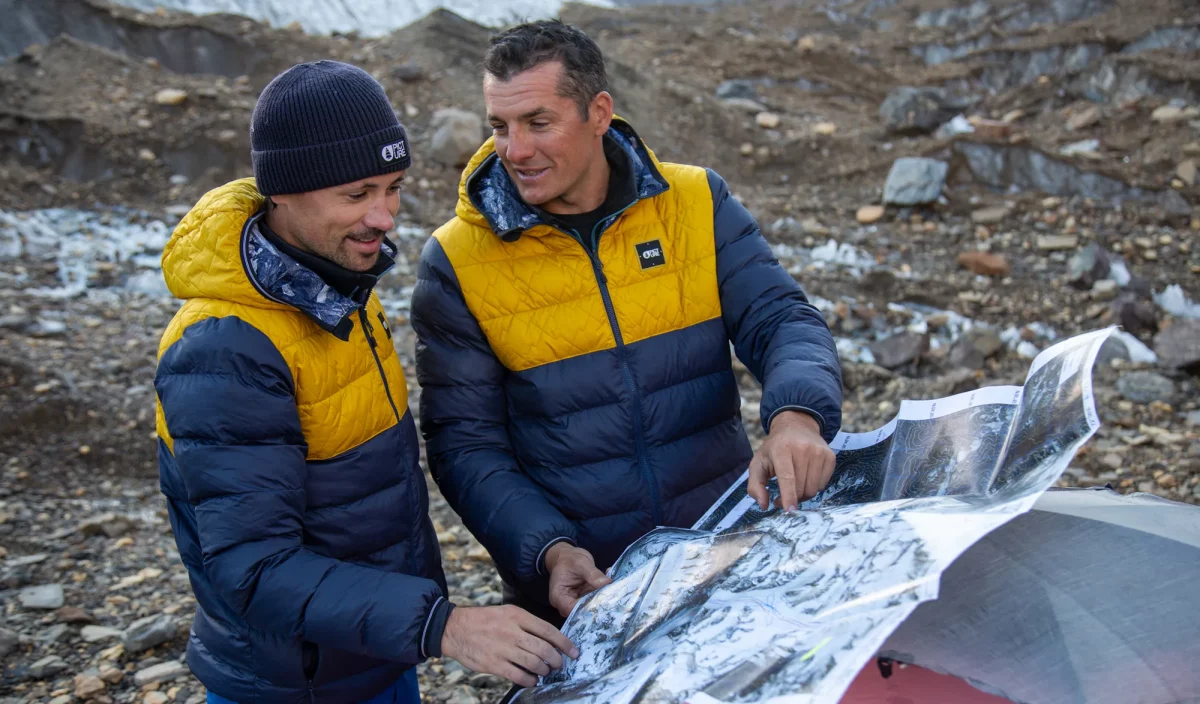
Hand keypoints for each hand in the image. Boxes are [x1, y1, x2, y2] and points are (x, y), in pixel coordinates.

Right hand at [440, 605, 578, 687]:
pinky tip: (532, 679)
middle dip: (557, 660)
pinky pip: (519, 675)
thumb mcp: (507, 612)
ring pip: (534, 663)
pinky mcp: (494, 664)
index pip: (549, 631)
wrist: (455, 628)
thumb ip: (527, 624)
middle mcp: (512, 632)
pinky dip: (530, 680)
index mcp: (517, 616)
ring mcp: (503, 649)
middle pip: (544, 649)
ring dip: (545, 671)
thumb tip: (549, 639)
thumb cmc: (484, 620)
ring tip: (546, 672)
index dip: (564, 643)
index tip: (574, 652)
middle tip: (559, 665)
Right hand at [545, 543, 611, 617]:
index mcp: (558, 597)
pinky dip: (603, 594)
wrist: (567, 557)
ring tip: (615, 591)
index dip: (589, 608)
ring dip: (603, 600)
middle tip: (614, 597)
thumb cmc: (569, 559)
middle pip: (583, 612)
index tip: (605, 602)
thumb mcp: (581, 563)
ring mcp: (576, 603)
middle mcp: (565, 604)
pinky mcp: (584, 601)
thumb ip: (592, 574)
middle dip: (599, 605)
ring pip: (591, 607)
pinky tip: (612, 585)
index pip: (573, 610)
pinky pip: (595, 601)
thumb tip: (606, 583)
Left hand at [748, 411, 834, 511]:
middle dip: (791, 498)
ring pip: (813, 489)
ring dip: (802, 494)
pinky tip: (805, 477)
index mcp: (781, 449)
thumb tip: (764, 505)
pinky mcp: (830, 456)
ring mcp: (819, 452)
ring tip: (794, 485)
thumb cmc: (774, 449)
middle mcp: (803, 449)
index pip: (787, 477)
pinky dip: (813, 487)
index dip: (788, 496)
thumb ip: (755, 485)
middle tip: (782, 495)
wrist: (796, 426)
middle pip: (801, 488)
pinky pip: (823, 484)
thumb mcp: (758, 463)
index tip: (789, 510)